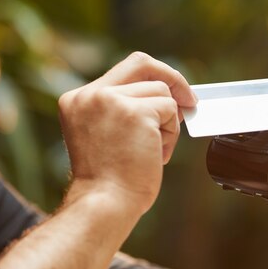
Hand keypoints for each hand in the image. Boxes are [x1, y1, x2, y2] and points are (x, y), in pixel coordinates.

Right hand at [58, 51, 196, 214]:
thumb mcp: (107, 138)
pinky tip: (158, 155)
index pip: (121, 71)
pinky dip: (172, 134)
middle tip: (190, 99)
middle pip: (142, 64)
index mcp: (77, 100)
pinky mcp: (135, 112)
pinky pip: (171, 110)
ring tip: (156, 152)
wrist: (104, 204)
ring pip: (162, 93)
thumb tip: (166, 99)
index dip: (151, 77)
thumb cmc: (110, 183)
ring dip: (169, 123)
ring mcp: (111, 100)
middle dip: (172, 77)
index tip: (171, 92)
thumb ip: (124, 113)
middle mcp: (90, 95)